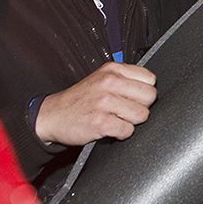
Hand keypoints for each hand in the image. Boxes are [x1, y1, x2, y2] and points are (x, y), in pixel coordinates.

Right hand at [35, 62, 157, 145]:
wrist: (51, 115)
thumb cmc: (80, 98)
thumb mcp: (102, 77)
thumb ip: (126, 78)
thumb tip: (151, 87)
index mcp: (113, 70)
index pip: (150, 79)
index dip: (143, 91)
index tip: (132, 96)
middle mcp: (109, 82)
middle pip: (150, 97)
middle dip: (141, 106)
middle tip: (125, 110)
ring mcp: (105, 102)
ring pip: (142, 115)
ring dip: (131, 121)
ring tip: (116, 118)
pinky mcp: (101, 122)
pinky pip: (128, 130)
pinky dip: (121, 133)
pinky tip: (110, 127)